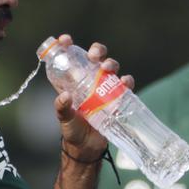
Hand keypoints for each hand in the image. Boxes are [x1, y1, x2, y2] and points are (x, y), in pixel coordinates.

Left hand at [51, 34, 134, 157]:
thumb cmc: (72, 132)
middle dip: (97, 51)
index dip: (67, 47)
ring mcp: (104, 88)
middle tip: (94, 55)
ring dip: (111, 63)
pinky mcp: (117, 97)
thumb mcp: (65, 120)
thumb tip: (65, 96)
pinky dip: (126, 80)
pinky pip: (124, 84)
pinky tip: (124, 81)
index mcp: (71, 83)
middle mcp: (88, 82)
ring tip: (108, 67)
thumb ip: (62, 108)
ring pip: (110, 68)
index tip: (66, 40)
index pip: (69, 60)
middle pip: (95, 58)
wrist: (88, 149)